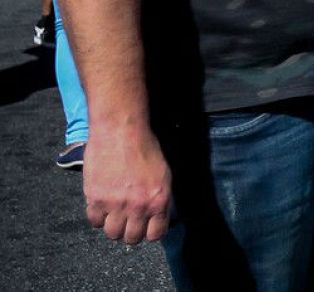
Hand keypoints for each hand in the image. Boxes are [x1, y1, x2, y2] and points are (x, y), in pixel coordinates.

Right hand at [84, 124, 171, 244]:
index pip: (155, 234)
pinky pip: (94, 221)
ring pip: (112, 233)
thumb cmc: (145, 148)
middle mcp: (138, 206)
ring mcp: (115, 204)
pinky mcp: (95, 199)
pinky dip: (98, 216)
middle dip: (130, 231)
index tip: (145, 227)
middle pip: (131, 238)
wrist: (120, 131)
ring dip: (113, 225)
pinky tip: (102, 205)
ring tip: (114, 213)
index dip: (149, 232)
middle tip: (128, 221)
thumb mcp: (163, 174)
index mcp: (159, 200)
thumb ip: (160, 198)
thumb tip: (157, 216)